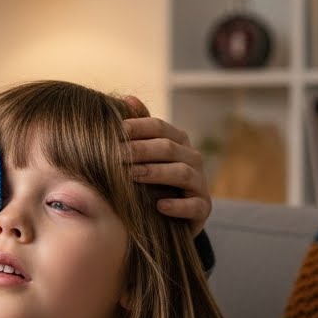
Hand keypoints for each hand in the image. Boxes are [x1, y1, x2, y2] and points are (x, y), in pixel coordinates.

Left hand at [122, 96, 210, 235]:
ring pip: (182, 172)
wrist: (168, 219)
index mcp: (178, 141)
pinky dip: (177, 205)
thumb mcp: (145, 155)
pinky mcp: (203, 208)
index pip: (159, 127)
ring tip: (132, 176)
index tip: (114, 131)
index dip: (137, 127)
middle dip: (141, 150)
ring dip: (155, 173)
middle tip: (115, 155)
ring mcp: (200, 183)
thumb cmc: (153, 181)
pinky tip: (159, 206)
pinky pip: (194, 205)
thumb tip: (127, 98)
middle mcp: (193, 158)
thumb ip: (139, 129)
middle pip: (168, 148)